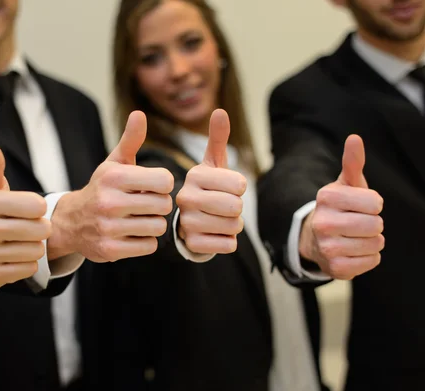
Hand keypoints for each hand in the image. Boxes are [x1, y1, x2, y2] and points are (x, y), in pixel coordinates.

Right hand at [0, 145, 51, 288]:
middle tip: (29, 228)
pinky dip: (26, 263)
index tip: (28, 209)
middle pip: (41, 230)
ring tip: (20, 242)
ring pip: (37, 251)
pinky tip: (13, 256)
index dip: (37, 208)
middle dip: (41, 228)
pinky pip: (29, 269)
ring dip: (34, 247)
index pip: (38, 206)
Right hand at [48, 111, 173, 261]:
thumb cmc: (101, 189)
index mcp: (114, 177)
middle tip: (148, 204)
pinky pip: (148, 246)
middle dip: (159, 205)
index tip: (153, 186)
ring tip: (141, 218)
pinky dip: (146, 241)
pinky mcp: (110, 250)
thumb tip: (139, 114)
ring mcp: (108, 227)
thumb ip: (130, 140)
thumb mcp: (113, 163)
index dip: (163, 184)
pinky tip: (134, 234)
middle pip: (163, 205)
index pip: (165, 181)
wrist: (71, 222)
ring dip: (153, 224)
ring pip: (158, 227)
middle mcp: (109, 201)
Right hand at [175, 109, 246, 253]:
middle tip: (222, 207)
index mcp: (194, 176)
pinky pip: (228, 244)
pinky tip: (212, 234)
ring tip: (216, 220)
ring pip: (234, 227)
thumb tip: (220, 111)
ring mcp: (186, 223)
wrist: (184, 223)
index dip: (239, 188)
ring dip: (232, 226)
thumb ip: (217, 139)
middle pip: (237, 207)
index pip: (239, 184)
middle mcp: (185, 198)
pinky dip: (226, 241)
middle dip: (237, 208)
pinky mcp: (190, 244)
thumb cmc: (203, 190)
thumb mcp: (209, 165)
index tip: (225, 188)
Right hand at [299, 135, 383, 279]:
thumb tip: (355, 138)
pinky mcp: (336, 268)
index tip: (359, 205)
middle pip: (376, 224)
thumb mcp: (345, 185)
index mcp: (326, 198)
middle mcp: (322, 223)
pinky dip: (369, 257)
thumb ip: (353, 163)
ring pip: (376, 243)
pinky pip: (372, 261)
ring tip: (355, 237)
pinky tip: (354, 251)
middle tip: (358, 223)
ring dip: (372, 241)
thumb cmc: (338, 208)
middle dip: (374, 224)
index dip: (373, 204)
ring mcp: (328, 247)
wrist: (314, 239)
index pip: (375, 202)